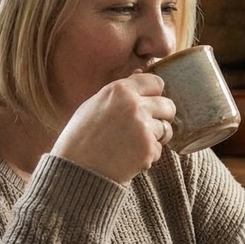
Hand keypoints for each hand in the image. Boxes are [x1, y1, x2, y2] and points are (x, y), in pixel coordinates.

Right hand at [51, 74, 176, 184]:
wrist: (76, 170)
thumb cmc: (81, 137)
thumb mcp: (94, 104)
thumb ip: (121, 90)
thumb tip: (141, 73)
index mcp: (120, 90)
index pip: (157, 82)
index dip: (154, 94)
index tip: (147, 104)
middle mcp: (134, 105)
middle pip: (168, 105)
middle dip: (161, 116)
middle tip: (145, 127)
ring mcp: (143, 127)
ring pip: (166, 128)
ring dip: (155, 137)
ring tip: (133, 145)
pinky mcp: (148, 149)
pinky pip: (159, 149)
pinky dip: (148, 155)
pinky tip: (129, 158)